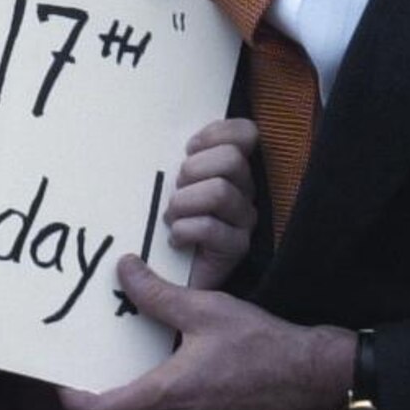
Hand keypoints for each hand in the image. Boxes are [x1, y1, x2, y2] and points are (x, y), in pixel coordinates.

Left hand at [58, 256, 353, 409]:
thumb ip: (158, 294)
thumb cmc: (262, 342)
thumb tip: (123, 270)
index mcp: (167, 396)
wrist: (315, 378)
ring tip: (131, 384)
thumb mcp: (206, 309)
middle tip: (94, 380)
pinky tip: (177, 395)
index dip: (77, 401)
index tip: (65, 383)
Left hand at [166, 118, 257, 290]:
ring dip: (184, 202)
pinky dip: (184, 230)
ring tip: (171, 217)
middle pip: (232, 159)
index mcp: (233, 168)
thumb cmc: (164, 221)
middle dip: (193, 170)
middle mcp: (245, 190)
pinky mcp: (237, 248)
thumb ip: (181, 158)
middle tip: (176, 189)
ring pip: (220, 191)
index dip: (216, 134)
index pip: (246, 133)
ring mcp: (244, 220)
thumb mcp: (170, 180)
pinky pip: (211, 228)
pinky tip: (175, 240)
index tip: (188, 149)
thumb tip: (179, 142)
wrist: (166, 276)